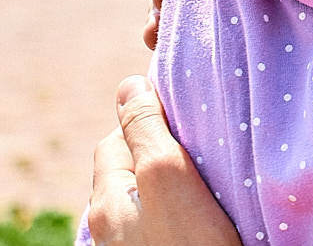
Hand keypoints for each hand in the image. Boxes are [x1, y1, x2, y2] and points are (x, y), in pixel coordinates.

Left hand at [87, 75, 241, 245]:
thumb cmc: (192, 245)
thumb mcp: (167, 177)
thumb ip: (145, 130)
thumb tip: (128, 83)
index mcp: (106, 201)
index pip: (117, 136)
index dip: (150, 118)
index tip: (191, 114)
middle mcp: (110, 228)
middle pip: (128, 168)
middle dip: (157, 151)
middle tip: (201, 147)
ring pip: (145, 199)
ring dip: (170, 184)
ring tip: (206, 182)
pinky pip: (159, 224)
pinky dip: (177, 212)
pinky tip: (203, 217)